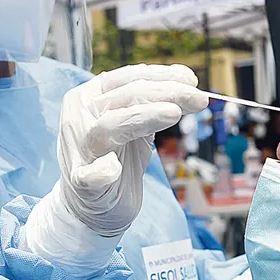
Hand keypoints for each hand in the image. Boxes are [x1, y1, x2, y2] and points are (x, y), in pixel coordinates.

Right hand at [56, 64, 207, 237]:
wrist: (94, 203)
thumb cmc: (117, 156)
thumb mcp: (138, 123)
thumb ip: (155, 102)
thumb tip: (187, 80)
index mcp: (89, 97)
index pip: (125, 78)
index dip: (160, 76)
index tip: (191, 80)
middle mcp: (79, 118)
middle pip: (124, 97)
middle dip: (166, 93)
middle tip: (199, 98)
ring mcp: (80, 151)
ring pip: (108, 126)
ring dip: (142, 118)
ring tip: (174, 113)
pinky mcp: (82, 184)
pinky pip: (87, 176)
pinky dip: (99, 172)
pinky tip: (112, 170)